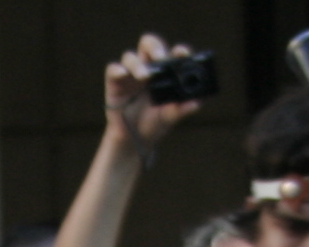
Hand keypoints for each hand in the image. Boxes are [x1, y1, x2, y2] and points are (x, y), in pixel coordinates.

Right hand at [102, 35, 202, 150]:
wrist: (135, 140)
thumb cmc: (155, 124)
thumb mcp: (170, 118)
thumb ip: (181, 110)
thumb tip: (196, 104)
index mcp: (165, 71)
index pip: (172, 53)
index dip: (178, 51)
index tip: (183, 54)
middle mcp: (148, 68)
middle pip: (149, 44)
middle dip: (155, 47)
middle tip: (160, 57)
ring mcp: (130, 74)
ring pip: (130, 57)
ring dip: (138, 64)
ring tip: (145, 76)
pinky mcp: (115, 82)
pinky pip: (113, 69)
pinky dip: (117, 69)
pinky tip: (123, 74)